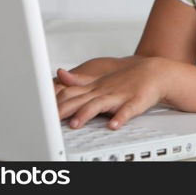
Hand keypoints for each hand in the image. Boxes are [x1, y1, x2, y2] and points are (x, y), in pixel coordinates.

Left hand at [55, 56, 173, 129]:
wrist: (155, 71)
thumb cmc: (127, 79)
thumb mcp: (100, 79)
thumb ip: (79, 80)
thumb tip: (59, 74)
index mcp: (94, 88)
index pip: (70, 94)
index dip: (55, 103)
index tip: (40, 111)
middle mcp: (103, 91)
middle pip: (80, 100)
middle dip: (64, 110)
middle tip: (48, 120)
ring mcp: (119, 96)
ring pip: (100, 105)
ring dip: (87, 114)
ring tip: (75, 124)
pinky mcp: (135, 101)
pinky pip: (127, 110)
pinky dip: (120, 118)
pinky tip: (113, 125)